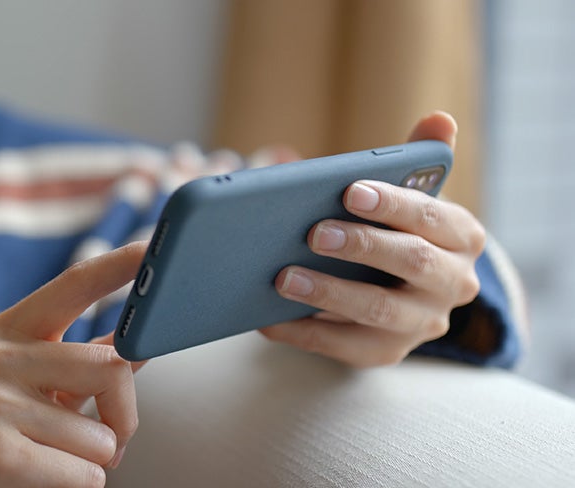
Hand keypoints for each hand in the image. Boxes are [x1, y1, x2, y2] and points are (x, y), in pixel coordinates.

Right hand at [0, 242, 146, 487]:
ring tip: (54, 462)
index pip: (72, 285)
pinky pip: (85, 473)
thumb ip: (85, 366)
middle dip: (125, 417)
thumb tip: (140, 344)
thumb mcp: (34, 390)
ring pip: (102, 435)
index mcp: (6, 331)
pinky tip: (40, 480)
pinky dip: (81, 485)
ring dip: (95, 462)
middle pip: (111, 366)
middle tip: (112, 443)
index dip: (116, 265)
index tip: (151, 247)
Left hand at [260, 111, 484, 366]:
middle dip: (361, 246)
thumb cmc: (397, 230)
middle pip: (410, 263)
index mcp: (461, 237)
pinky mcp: (384, 353)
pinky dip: (302, 332)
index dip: (393, 203)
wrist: (404, 293)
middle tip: (313, 233)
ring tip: (283, 278)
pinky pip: (341, 346)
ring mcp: (420, 325)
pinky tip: (267, 318)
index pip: (433, 217)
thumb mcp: (410, 198)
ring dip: (327, 293)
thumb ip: (420, 158)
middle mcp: (452, 284)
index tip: (351, 190)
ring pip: (376, 311)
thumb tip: (440, 119)